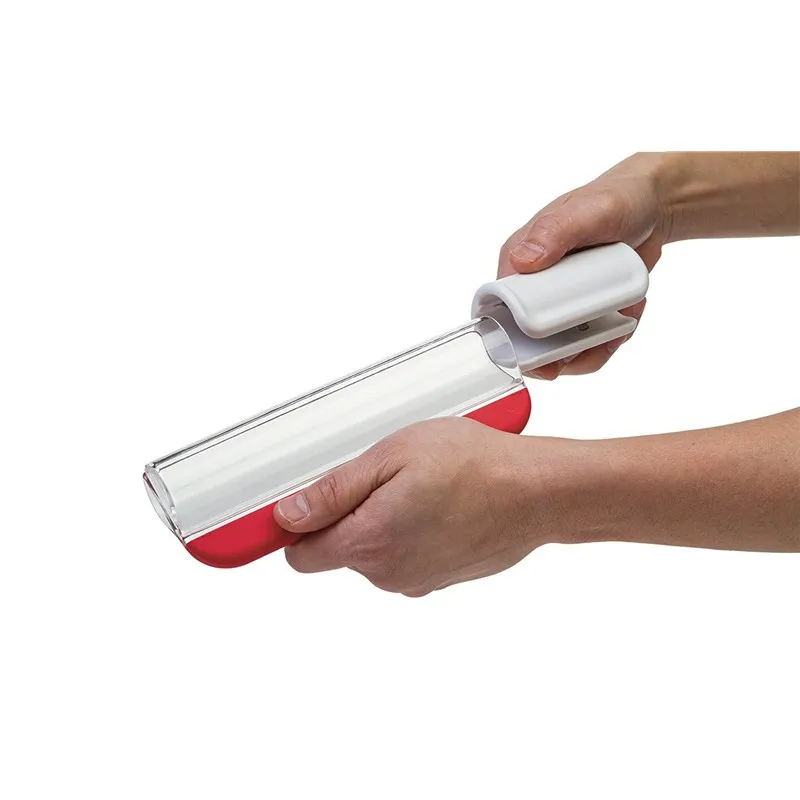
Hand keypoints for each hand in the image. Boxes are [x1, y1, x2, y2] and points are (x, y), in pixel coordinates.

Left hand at [274, 417, 558, 595]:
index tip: (304, 500)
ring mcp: (418, 579)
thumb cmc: (474, 465)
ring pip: (374, 551)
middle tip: (382, 474)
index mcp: (368, 543)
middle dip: (348, 514)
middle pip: (339, 549)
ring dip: (383, 521)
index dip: (297, 525)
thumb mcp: (391, 457)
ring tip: (418, 484)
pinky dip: (411, 531)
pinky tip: (438, 502)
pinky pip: (406, 555)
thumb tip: (287, 515)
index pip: (300, 554)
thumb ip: (333, 492)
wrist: (538, 493)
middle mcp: (388, 573)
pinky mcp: (441, 577)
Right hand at [498, 153, 670, 378]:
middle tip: (593, 345)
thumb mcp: (588, 210)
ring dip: (593, 347)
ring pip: (563, 348)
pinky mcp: (582, 311)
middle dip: (562, 353)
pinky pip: (590, 341)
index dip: (514, 340)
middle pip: (531, 340)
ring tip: (620, 323)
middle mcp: (532, 285)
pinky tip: (628, 316)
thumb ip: (554, 232)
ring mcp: (558, 302)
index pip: (500, 311)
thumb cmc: (615, 198)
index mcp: (518, 261)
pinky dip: (611, 338)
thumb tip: (521, 261)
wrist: (654, 205)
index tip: (543, 357)